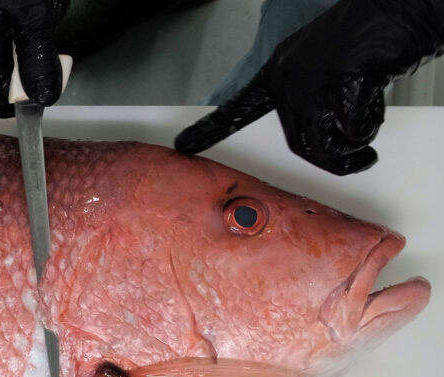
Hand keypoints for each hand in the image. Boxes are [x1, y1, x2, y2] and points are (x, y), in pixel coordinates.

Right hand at [0, 0, 69, 117]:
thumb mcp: (32, 12)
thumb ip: (39, 58)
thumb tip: (44, 98)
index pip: (2, 104)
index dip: (29, 97)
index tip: (49, 74)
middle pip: (8, 71)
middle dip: (33, 49)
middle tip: (43, 15)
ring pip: (6, 44)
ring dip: (28, 27)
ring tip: (31, 0)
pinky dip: (16, 13)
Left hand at [175, 0, 443, 174]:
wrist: (397, 13)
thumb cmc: (370, 42)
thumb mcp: (328, 77)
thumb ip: (313, 108)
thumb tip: (320, 148)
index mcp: (280, 74)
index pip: (239, 109)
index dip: (212, 130)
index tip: (183, 146)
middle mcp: (288, 78)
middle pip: (298, 143)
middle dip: (332, 157)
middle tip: (359, 156)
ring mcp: (308, 81)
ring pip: (320, 146)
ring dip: (352, 149)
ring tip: (368, 127)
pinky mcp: (335, 84)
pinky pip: (351, 131)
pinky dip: (369, 126)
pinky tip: (374, 99)